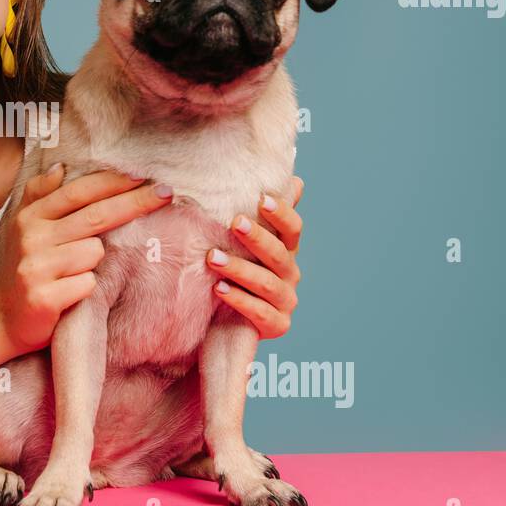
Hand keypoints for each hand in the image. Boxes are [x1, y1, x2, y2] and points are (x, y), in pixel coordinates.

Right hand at [0, 164, 173, 354]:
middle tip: (166, 193)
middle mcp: (32, 238)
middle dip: (135, 202)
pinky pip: (89, 284)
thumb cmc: (21, 270)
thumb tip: (60, 166)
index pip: (79, 192)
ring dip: (94, 264)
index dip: (112, 182)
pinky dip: (87, 289)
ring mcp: (37, 268)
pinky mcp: (45, 298)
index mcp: (30, 218)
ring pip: (95, 252)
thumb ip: (39, 195)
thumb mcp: (21, 228)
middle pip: (96, 216)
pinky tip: (69, 294)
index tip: (143, 175)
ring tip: (72, 274)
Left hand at [205, 176, 303, 339]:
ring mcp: (285, 302)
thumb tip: (293, 179)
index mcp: (286, 252)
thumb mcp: (244, 245)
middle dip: (257, 238)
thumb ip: (262, 217)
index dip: (281, 213)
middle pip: (279, 254)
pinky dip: (240, 300)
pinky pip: (260, 313)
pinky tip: (219, 289)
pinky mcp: (276, 326)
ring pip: (267, 283)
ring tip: (212, 258)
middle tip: (234, 222)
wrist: (225, 324)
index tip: (261, 198)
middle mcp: (290, 275)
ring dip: (240, 269)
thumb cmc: (235, 274)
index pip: (292, 229)